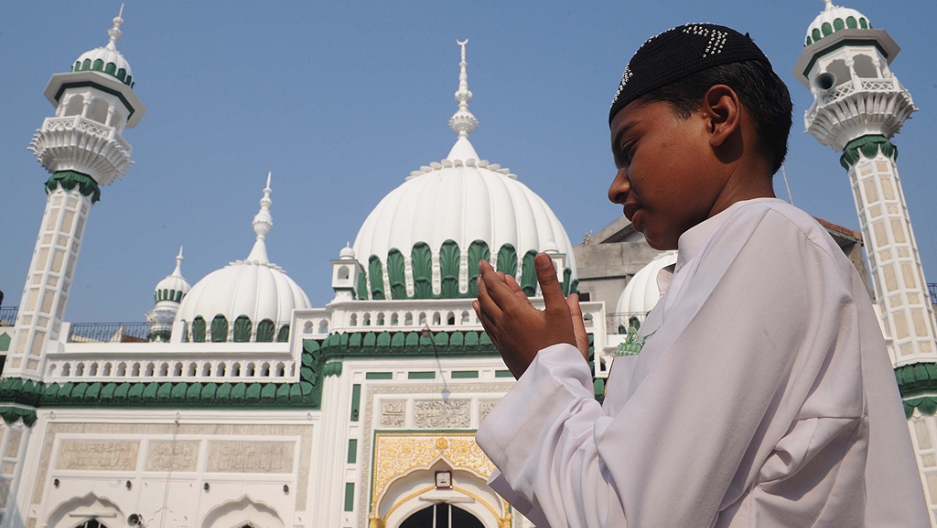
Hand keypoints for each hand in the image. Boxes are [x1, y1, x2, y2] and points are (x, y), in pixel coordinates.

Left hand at [473, 253, 588, 378]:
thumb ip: (550, 282)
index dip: (489, 273)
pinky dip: (483, 315)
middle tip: (483, 273)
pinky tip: (482, 313)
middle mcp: (504, 325)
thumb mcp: (560, 311)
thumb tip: (542, 258)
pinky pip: (487, 327)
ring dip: (482, 298)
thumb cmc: (560, 349)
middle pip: (486, 298)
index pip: (496, 287)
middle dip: (484, 283)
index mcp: (516, 312)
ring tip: (480, 290)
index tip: (484, 264)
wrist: (553, 382)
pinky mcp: (504, 350)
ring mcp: (502, 338)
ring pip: (485, 313)